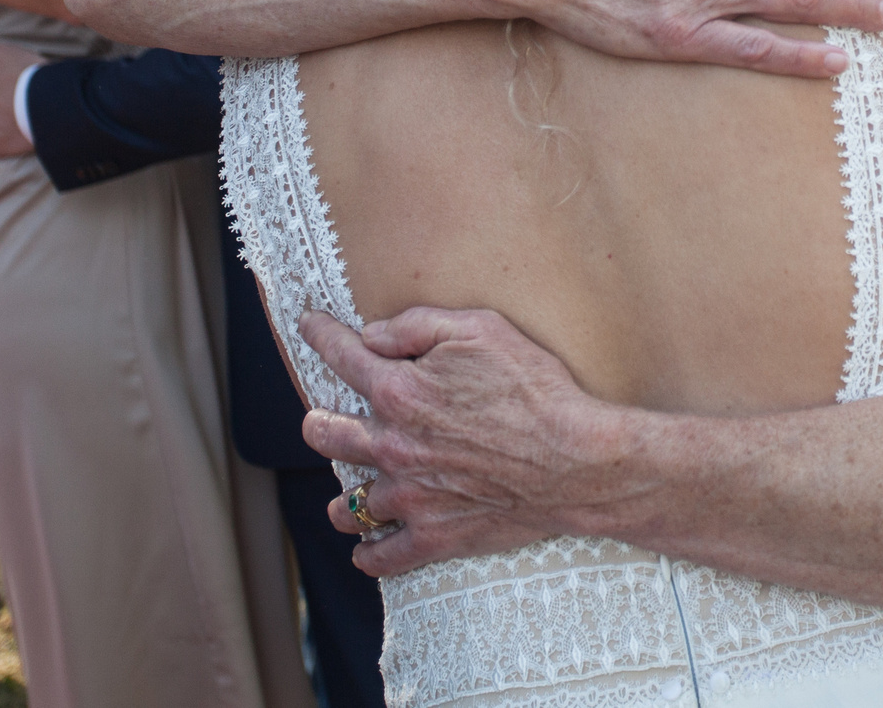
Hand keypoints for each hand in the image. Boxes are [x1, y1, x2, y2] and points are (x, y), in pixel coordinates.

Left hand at [298, 307, 610, 575]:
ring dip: (343, 498)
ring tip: (344, 498)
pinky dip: (369, 553)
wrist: (574, 461)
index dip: (320, 334)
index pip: (342, 356)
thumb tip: (373, 334)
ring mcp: (409, 497)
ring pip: (348, 504)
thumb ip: (418, 325)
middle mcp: (392, 446)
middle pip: (324, 435)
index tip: (308, 325)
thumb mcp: (481, 330)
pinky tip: (367, 549)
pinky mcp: (433, 536)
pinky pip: (381, 556)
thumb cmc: (535, 389)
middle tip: (320, 421)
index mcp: (399, 391)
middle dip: (318, 422)